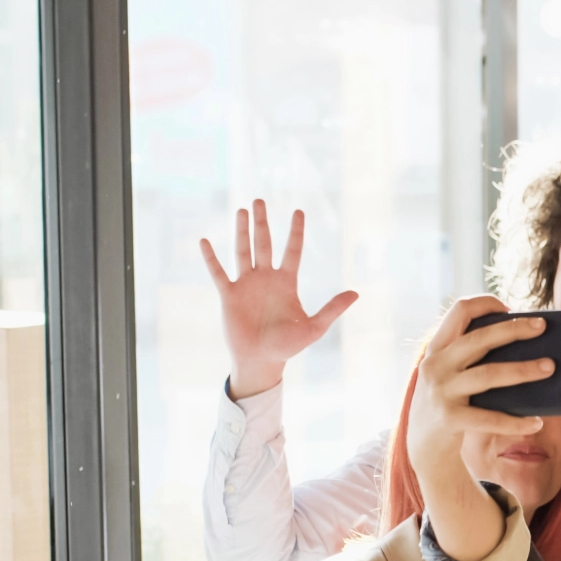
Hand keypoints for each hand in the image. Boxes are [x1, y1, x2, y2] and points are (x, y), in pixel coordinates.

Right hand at [200, 200, 357, 398]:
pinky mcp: (229, 295)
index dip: (296, 232)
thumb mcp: (314, 327)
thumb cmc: (288, 345)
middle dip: (262, 223)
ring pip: (243, 251)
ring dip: (242, 231)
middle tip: (260, 200)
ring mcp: (246, 285)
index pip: (293, 251)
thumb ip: (332, 309)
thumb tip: (356, 293)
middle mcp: (266, 279)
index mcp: (287, 283)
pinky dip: (211, 258)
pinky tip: (204, 241)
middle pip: (265, 244)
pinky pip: (218, 273)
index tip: (298, 211)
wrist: (262, 360)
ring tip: (241, 210)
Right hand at [405, 295, 553, 560]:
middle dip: (513, 330)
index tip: (509, 307)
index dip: (485, 303)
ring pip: (488, 375)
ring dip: (523, 370)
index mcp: (437, 348)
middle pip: (478, 339)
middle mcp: (435, 366)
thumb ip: (472, 355)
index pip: (459, 311)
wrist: (423, 445)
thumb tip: (524, 337)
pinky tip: (537, 423)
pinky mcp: (450, 419)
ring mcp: (441, 392)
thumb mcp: (450, 371)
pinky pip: (490, 419)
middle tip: (542, 326)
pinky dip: (516, 422)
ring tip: (550, 367)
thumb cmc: (450, 400)